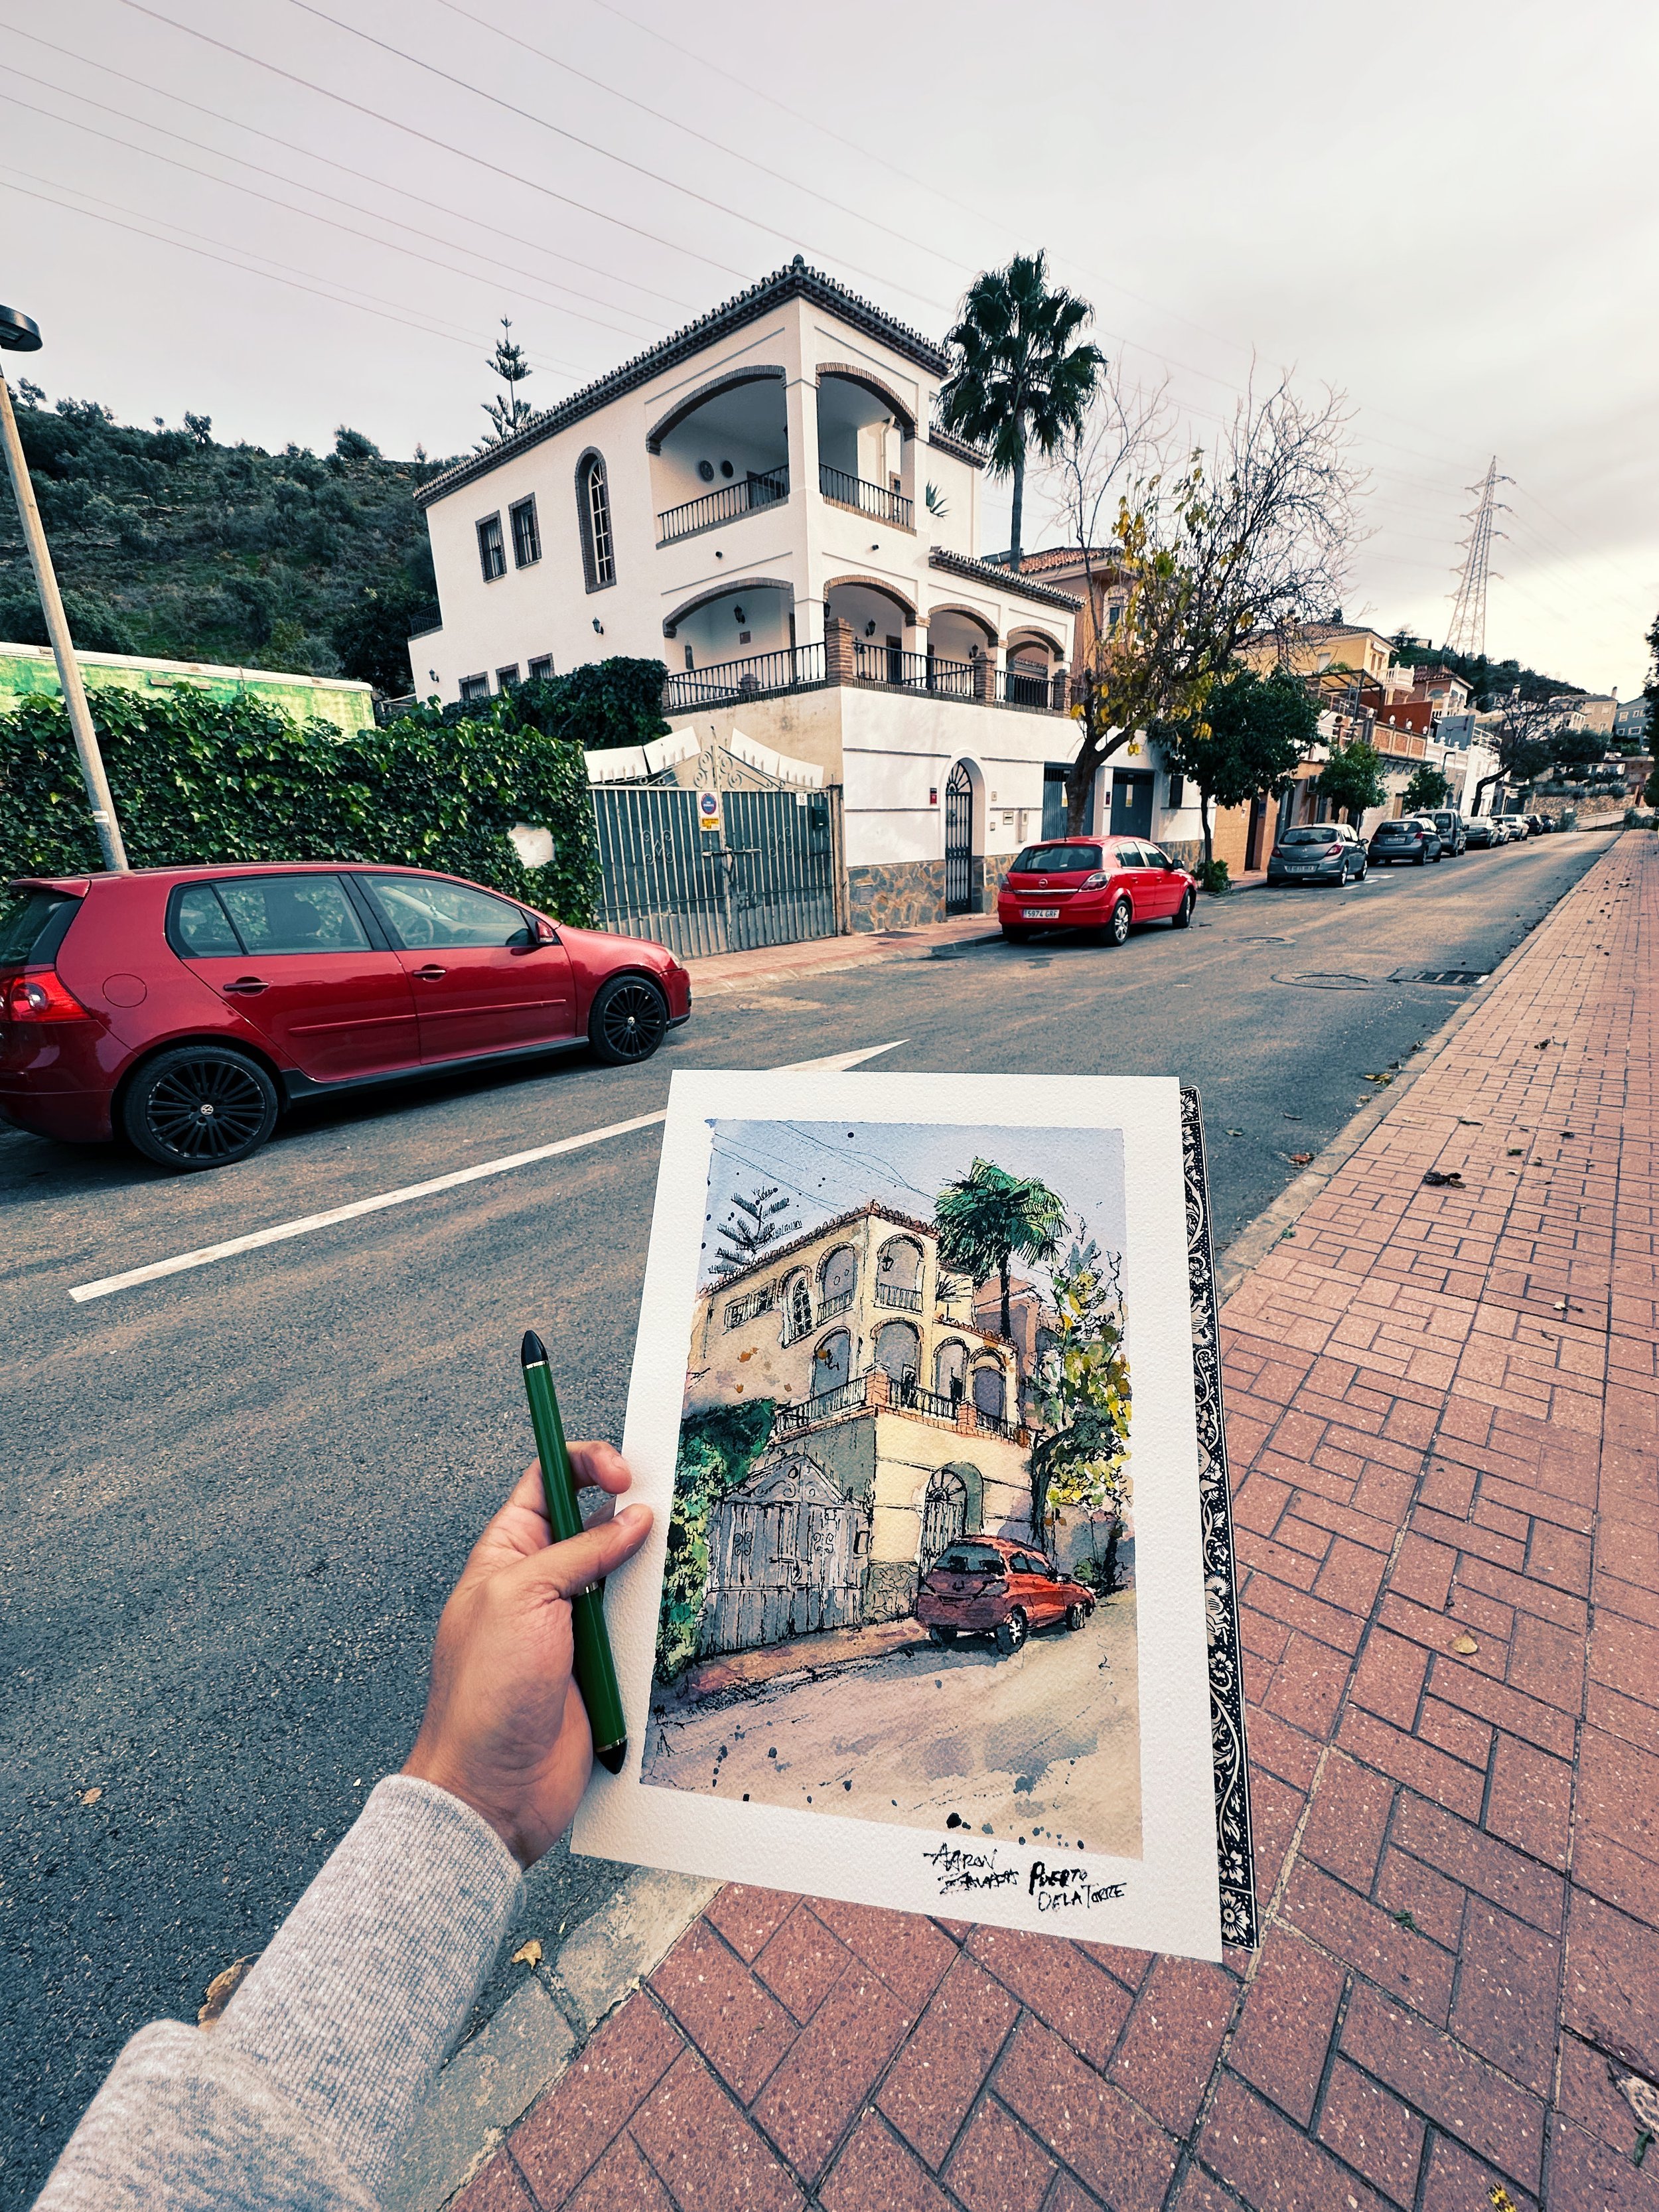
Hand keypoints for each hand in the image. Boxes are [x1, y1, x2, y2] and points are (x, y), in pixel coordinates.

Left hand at [402, 1448, 651, 1867]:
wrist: (494, 1789)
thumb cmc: (482, 1697)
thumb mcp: (522, 1598)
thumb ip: (580, 1553)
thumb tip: (631, 1521)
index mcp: (506, 1553)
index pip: (548, 1481)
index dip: (586, 1463)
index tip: (623, 1473)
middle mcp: (540, 1583)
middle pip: (595, 1523)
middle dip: (630, 1512)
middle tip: (661, 1507)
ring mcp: (572, 1625)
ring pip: (624, 1574)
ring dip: (646, 1571)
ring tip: (667, 1563)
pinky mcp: (599, 1664)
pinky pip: (637, 1626)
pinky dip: (655, 1620)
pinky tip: (668, 1615)